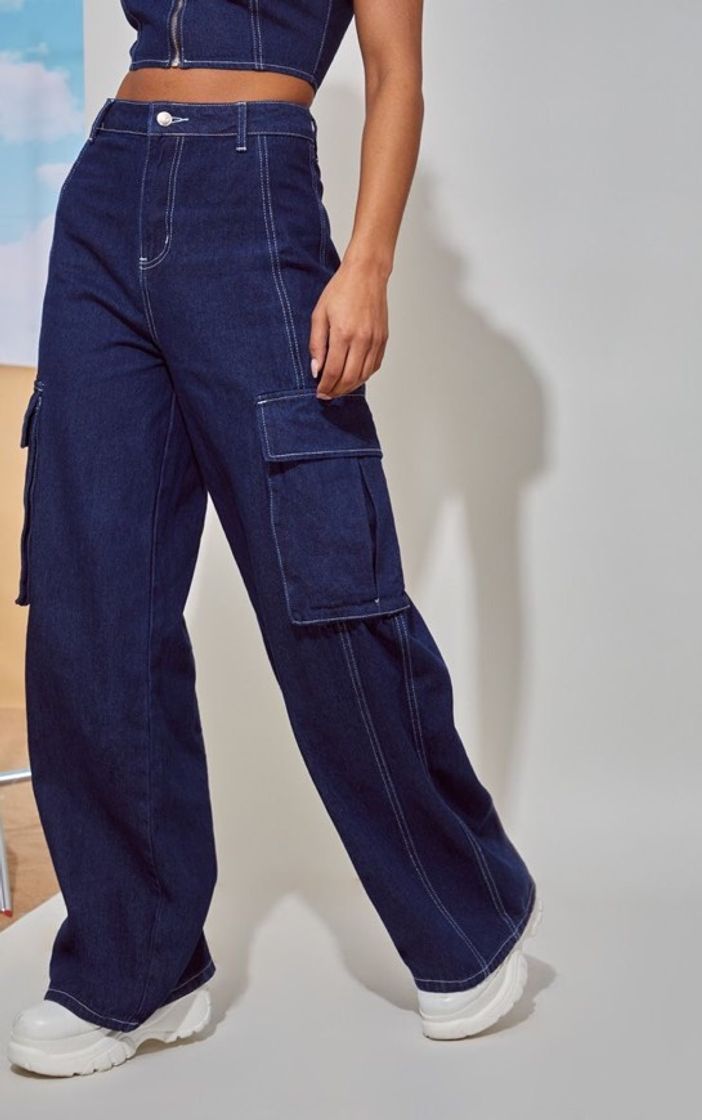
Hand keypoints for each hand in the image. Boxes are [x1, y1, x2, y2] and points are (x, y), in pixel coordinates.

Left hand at [309, 258, 388, 398]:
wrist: (366, 274)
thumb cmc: (341, 290)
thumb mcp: (319, 314)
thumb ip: (316, 344)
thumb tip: (316, 370)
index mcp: (343, 333)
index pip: (333, 371)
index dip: (325, 386)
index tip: (319, 392)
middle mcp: (362, 340)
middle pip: (349, 378)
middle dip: (337, 391)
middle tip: (327, 395)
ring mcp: (375, 341)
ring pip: (363, 376)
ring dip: (350, 387)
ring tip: (339, 388)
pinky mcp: (383, 340)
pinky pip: (374, 366)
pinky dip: (363, 376)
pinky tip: (354, 376)